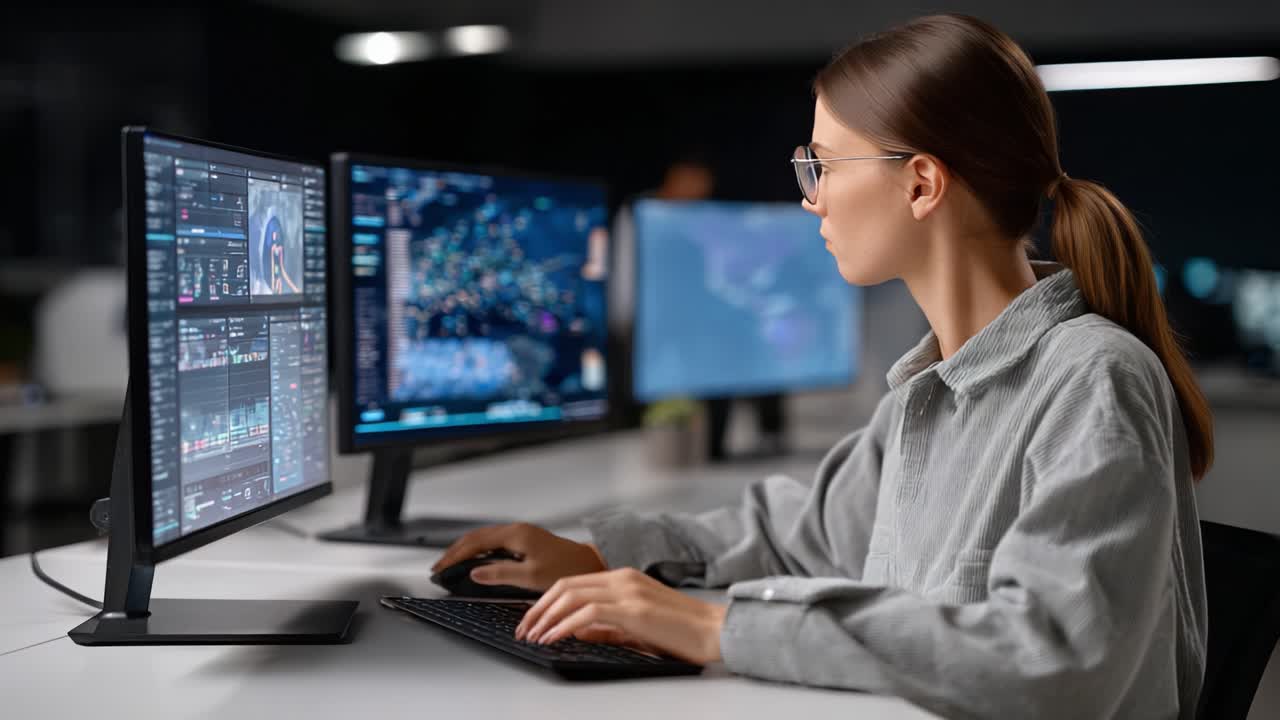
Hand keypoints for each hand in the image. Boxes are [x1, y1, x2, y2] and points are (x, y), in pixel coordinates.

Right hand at [431, 523, 606, 590]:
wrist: (590, 565)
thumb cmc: (566, 569)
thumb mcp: (531, 576)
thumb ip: (500, 573)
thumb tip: (474, 572)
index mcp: (516, 535)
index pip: (475, 542)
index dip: (455, 555)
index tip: (441, 567)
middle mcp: (517, 530)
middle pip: (476, 536)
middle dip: (455, 551)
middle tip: (440, 567)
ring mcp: (521, 534)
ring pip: (484, 538)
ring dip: (466, 550)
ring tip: (452, 565)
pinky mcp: (525, 541)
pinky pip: (494, 542)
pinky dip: (479, 551)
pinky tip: (475, 562)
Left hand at [514, 568, 727, 664]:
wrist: (716, 631)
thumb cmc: (682, 632)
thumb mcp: (636, 627)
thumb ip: (606, 626)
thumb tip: (574, 632)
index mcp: (624, 578)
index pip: (573, 583)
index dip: (546, 602)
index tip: (531, 621)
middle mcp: (623, 578)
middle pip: (565, 585)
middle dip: (537, 608)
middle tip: (523, 629)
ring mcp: (628, 591)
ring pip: (572, 596)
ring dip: (545, 617)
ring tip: (532, 636)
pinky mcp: (634, 609)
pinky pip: (587, 613)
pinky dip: (564, 625)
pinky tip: (553, 638)